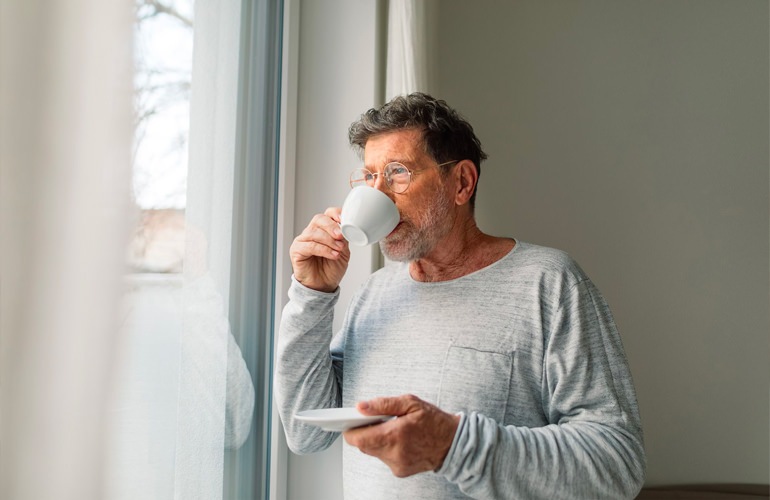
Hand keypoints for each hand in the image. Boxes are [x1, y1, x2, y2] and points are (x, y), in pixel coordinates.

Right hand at [290, 207, 349, 292]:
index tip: (344, 219)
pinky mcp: (296, 250)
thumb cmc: (331, 269)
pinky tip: (333, 254)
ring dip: (329, 240)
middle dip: (331, 226)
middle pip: (319, 219)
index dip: (335, 214)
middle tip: (340, 236)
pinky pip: (310, 246)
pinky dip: (324, 249)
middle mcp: (312, 232)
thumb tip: (346, 229)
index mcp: (324, 229)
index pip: (327, 214)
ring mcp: (303, 240)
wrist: (324, 286)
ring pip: (314, 232)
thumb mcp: (344, 252)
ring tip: (339, 249)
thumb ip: (344, 239)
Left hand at [343, 394, 459, 477]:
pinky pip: (384, 458)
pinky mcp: (400, 471)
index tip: (349, 422)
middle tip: (373, 421)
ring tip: (390, 429)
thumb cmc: (433, 420)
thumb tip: (360, 407)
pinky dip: (386, 448)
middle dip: (364, 433)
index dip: (350, 430)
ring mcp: (397, 465)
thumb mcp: (410, 403)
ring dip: (376, 440)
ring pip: (373, 452)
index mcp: (395, 435)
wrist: (453, 443)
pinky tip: (398, 440)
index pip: (359, 439)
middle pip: (364, 446)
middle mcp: (394, 453)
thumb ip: (383, 404)